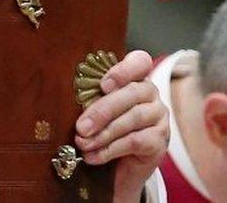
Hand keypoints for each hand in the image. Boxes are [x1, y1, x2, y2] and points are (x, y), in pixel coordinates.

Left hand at [74, 50, 168, 202]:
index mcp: (134, 78)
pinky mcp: (159, 140)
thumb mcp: (94, 109)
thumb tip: (67, 101)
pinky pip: (135, 141)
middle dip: (102, 110)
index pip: (140, 61)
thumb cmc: (102, 127)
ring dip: (104, 133)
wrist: (118, 165)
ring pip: (133, 118)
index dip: (123, 70)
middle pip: (131, 93)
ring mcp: (158, 117)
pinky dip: (110, 149)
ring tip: (83, 142)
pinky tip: (93, 155)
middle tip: (80, 127)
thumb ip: (90, 99)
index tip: (103, 84)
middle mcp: (150, 94)